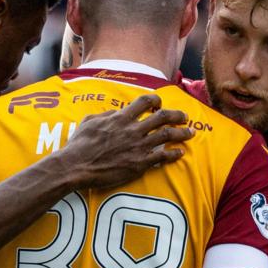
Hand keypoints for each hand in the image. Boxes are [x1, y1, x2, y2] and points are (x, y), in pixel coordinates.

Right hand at [60, 94, 194, 189]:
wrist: (77, 166)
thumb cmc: (79, 145)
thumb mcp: (89, 121)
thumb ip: (106, 115)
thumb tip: (116, 112)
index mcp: (121, 118)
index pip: (145, 102)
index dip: (156, 101)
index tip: (159, 104)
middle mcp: (133, 130)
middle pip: (163, 117)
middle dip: (177, 115)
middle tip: (185, 117)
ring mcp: (138, 147)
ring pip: (167, 136)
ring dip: (182, 133)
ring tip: (190, 133)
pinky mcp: (140, 164)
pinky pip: (163, 157)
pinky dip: (174, 154)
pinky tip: (180, 153)